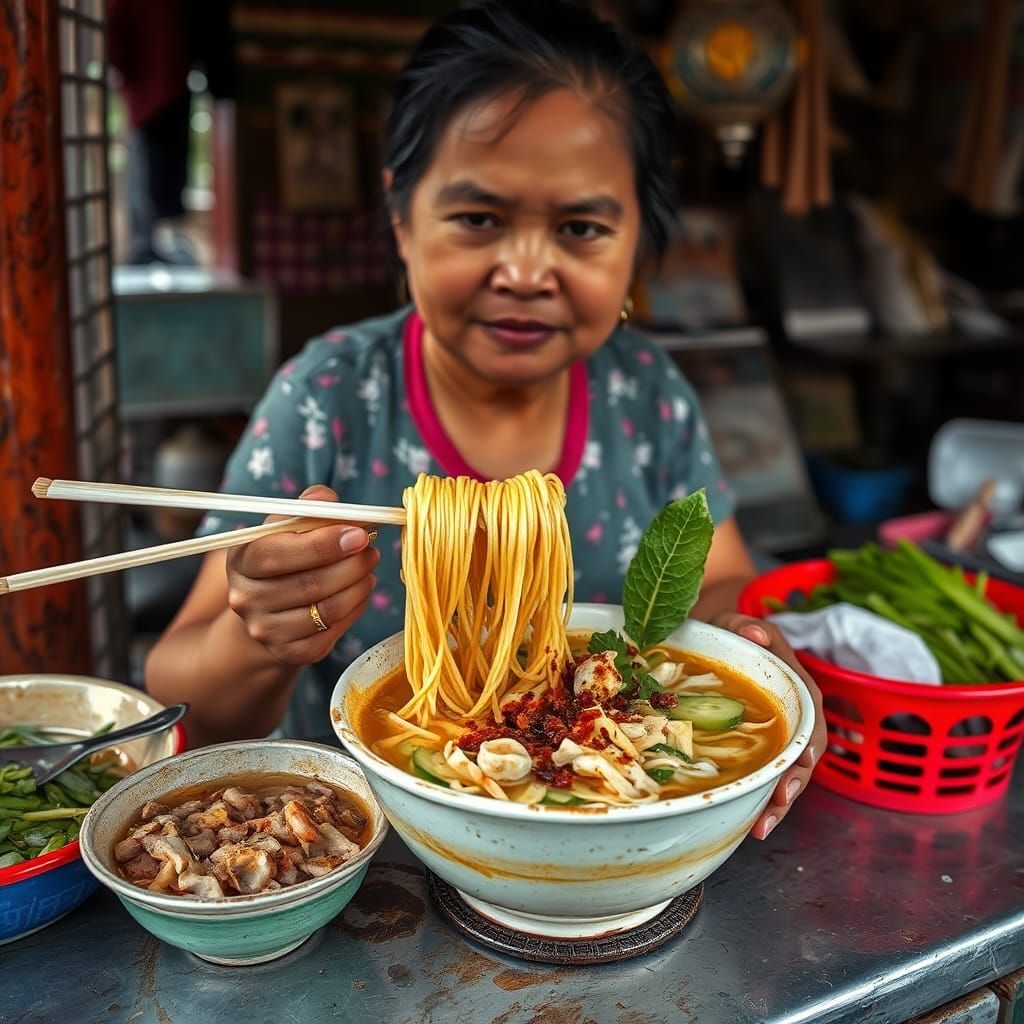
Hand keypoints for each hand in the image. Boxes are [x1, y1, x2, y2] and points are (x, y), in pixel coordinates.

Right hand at [225, 485, 380, 664]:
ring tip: (369, 570)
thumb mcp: (288, 527)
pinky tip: (360, 592)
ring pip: (326, 610)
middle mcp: (246, 598)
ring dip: (358, 587)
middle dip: (350, 566)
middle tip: (371, 551)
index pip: (277, 553)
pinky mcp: (291, 652)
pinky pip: (333, 632)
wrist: (267, 611)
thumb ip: (309, 508)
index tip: (358, 534)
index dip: (323, 544)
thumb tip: (327, 500)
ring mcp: (266, 630)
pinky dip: (355, 609)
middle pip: (308, 584)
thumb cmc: (285, 557)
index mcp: (242, 560)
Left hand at [711, 611, 825, 840]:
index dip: (810, 739)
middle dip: (794, 782)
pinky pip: (763, 775)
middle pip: (803, 754)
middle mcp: (790, 715)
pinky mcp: (756, 749)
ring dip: (777, 801)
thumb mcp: (734, 623)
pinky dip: (757, 797)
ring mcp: (774, 735)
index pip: (811, 713)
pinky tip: (748, 820)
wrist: (710, 646)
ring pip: (785, 772)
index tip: (806, 759)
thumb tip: (757, 634)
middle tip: (777, 805)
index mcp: (794, 684)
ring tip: (761, 827)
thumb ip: (745, 625)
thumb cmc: (727, 635)